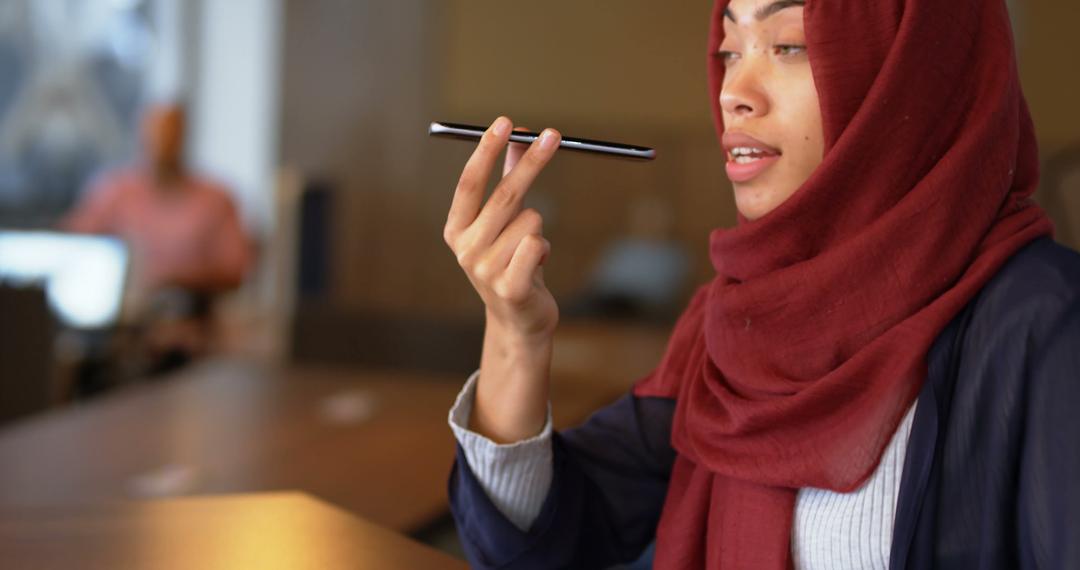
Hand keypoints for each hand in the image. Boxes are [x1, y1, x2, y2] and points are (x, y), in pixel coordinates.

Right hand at [443, 116, 561, 341]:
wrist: (518, 319)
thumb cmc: (511, 261)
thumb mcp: (505, 220)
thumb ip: (508, 176)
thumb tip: (522, 134)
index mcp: (455, 230)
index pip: (469, 183)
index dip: (486, 151)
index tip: (505, 123)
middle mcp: (465, 249)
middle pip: (504, 195)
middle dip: (531, 161)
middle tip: (554, 135)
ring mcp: (484, 271)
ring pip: (531, 220)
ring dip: (539, 229)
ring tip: (529, 251)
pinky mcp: (509, 288)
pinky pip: (537, 244)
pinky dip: (544, 250)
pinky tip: (536, 267)